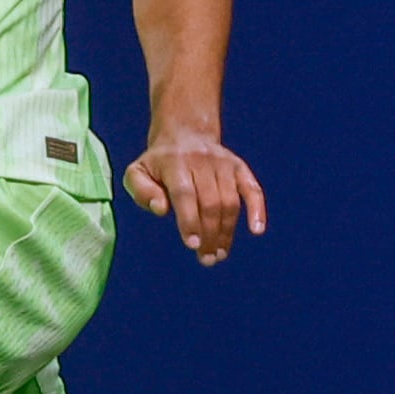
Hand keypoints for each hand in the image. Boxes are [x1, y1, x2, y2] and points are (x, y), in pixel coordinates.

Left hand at [123, 124, 266, 264]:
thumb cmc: (157, 164)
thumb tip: (161, 209)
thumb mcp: (137, 173)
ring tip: (219, 254)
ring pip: (230, 201)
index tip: (192, 245)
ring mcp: (223, 163)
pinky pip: (252, 189)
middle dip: (209, 234)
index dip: (189, 220)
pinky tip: (257, 230)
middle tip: (207, 259)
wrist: (184, 134)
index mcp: (174, 162)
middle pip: (210, 202)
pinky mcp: (239, 167)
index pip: (185, 194)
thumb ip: (142, 192)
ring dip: (227, 231)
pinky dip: (257, 209)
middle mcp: (202, 161)